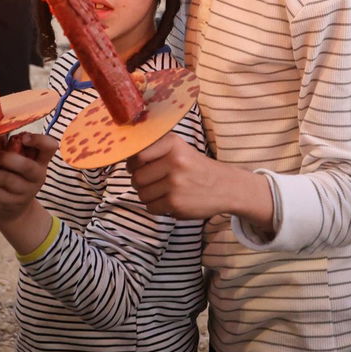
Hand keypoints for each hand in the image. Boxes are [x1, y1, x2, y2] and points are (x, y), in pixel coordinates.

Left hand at [0, 132, 57, 224]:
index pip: (50, 146)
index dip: (39, 140)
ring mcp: (27, 191)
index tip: (24, 138)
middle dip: (6, 159)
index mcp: (40, 160)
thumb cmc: (12, 176)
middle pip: (27, 166)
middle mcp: (38, 175)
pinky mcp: (14, 203)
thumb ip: (1, 145)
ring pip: (8, 180)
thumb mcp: (13, 160)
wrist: (12, 208)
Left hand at [129, 133, 267, 223]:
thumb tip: (124, 158)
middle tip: (154, 182)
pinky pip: (151, 208)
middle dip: (141, 183)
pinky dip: (157, 207)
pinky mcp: (176, 203)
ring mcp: (175, 183)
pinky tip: (170, 201)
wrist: (226, 186)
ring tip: (164, 192)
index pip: (137, 154)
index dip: (133, 164)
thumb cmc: (196, 167)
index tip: (138, 167)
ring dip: (149, 196)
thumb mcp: (180, 149)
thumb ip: (155, 150)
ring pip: (141, 194)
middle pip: (136, 177)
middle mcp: (174, 161)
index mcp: (173, 143)